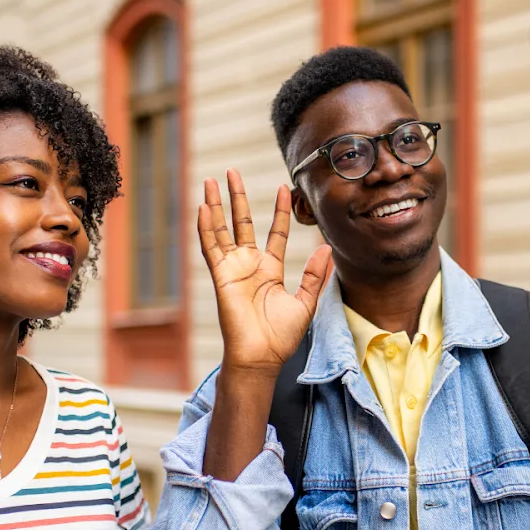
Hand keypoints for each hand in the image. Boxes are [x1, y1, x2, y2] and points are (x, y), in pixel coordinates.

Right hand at [197, 168, 332, 376]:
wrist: (261, 358)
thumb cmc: (281, 337)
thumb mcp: (305, 302)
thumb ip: (314, 275)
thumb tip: (326, 249)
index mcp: (269, 270)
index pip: (274, 233)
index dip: (278, 211)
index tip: (284, 188)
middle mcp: (249, 265)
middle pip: (241, 223)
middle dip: (236, 198)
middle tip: (231, 171)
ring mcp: (233, 269)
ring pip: (221, 229)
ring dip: (216, 205)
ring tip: (211, 180)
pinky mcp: (221, 276)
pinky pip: (211, 248)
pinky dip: (206, 228)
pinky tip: (203, 207)